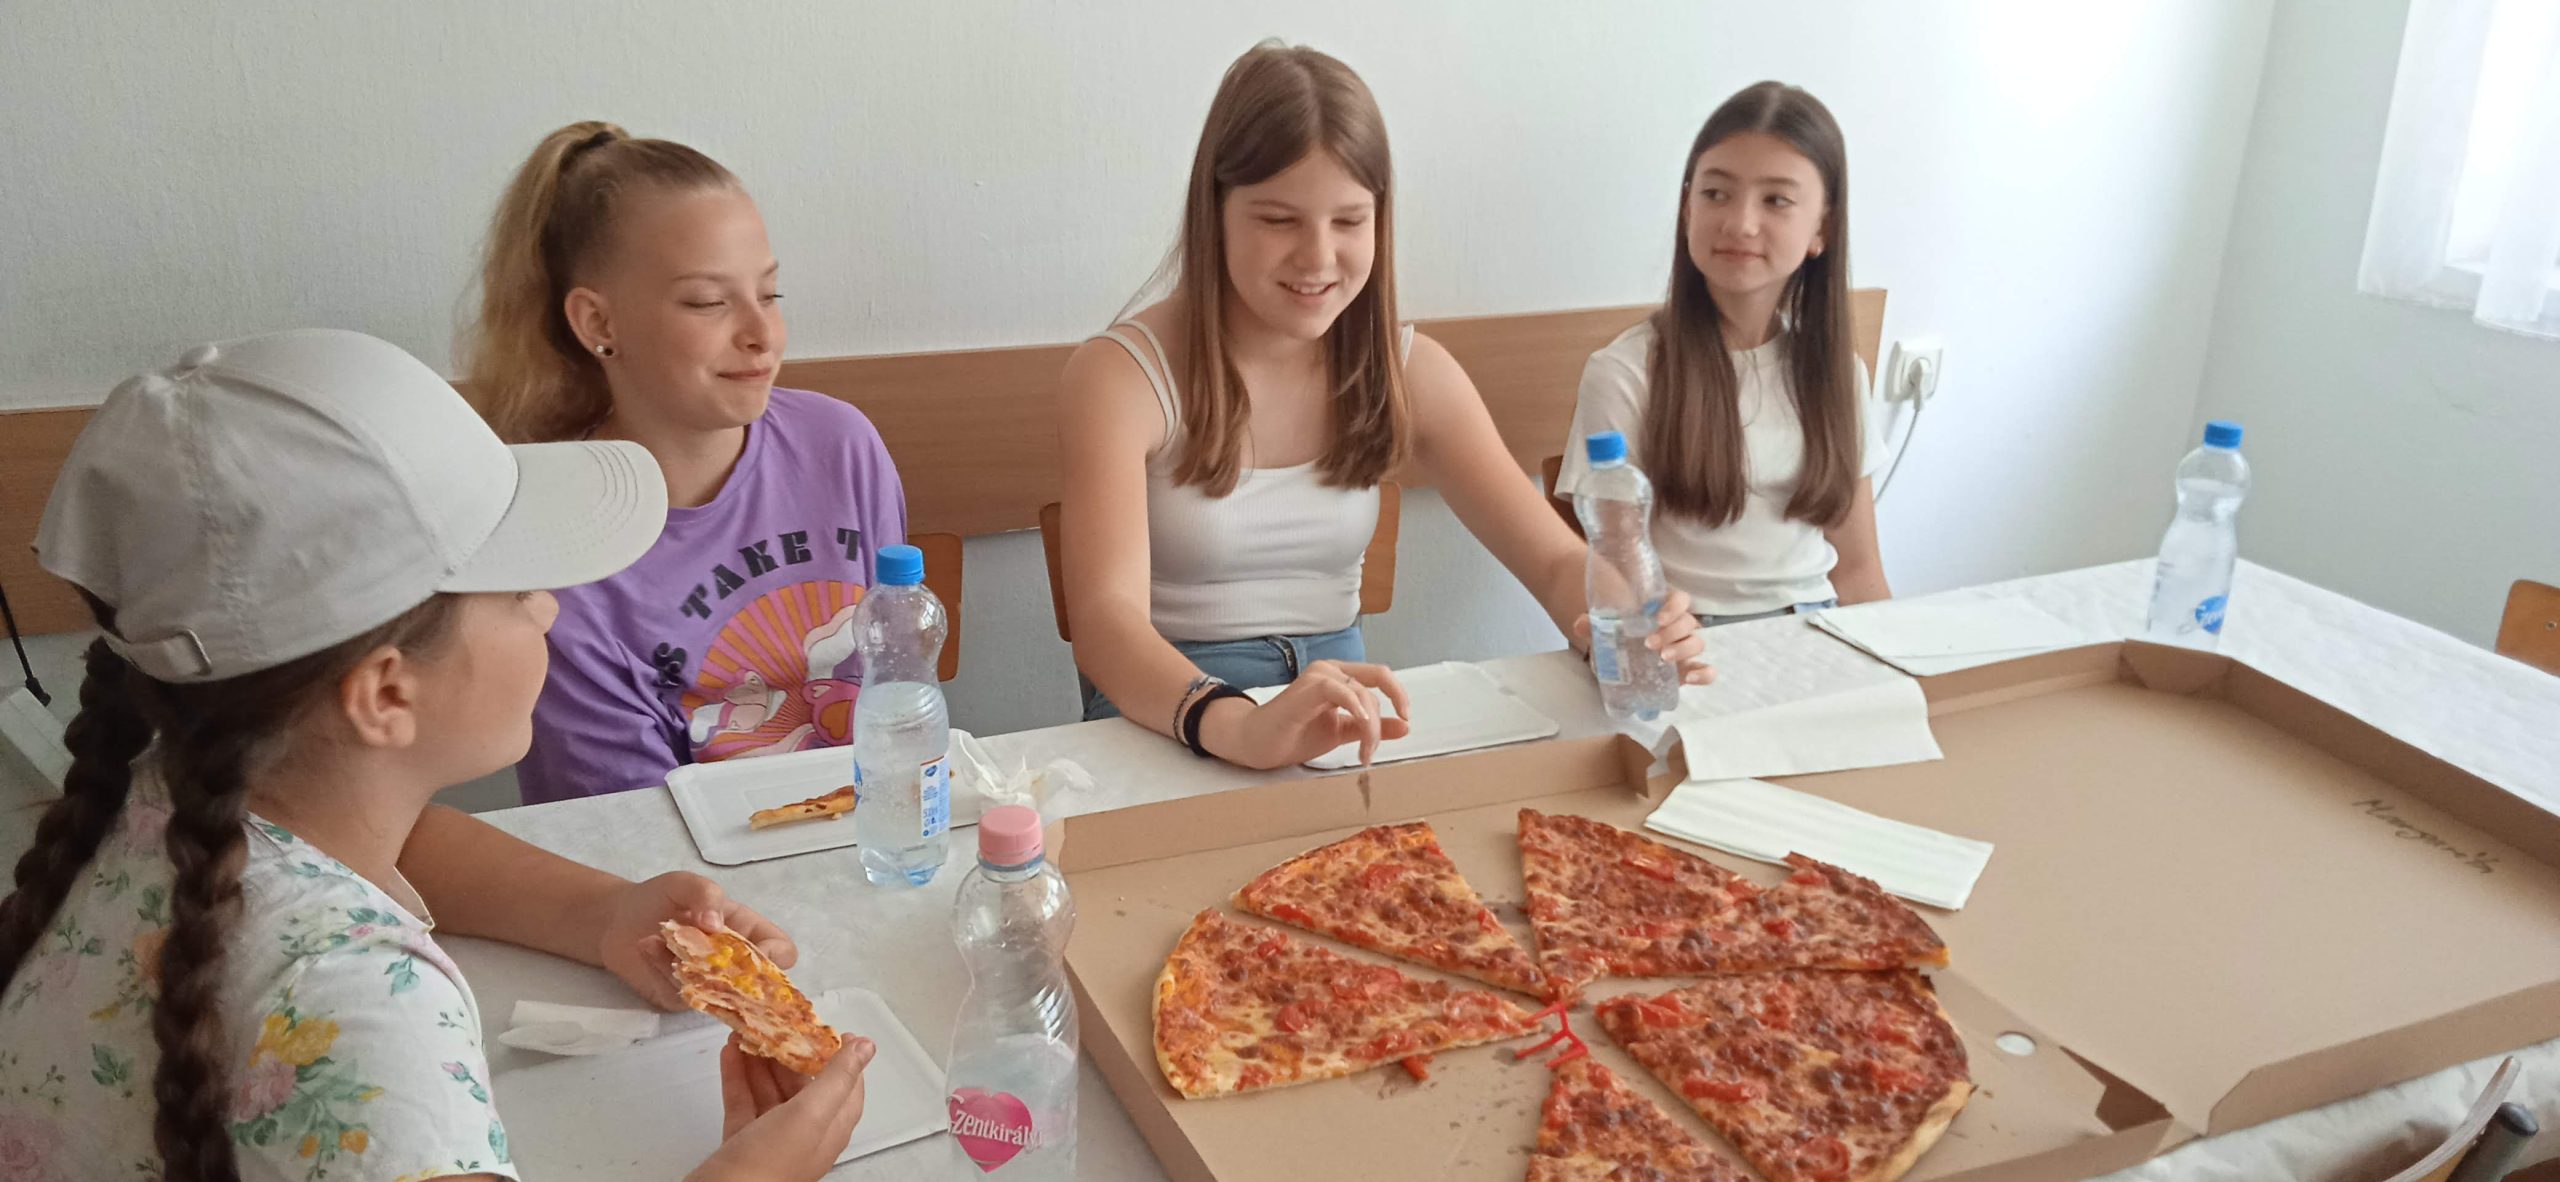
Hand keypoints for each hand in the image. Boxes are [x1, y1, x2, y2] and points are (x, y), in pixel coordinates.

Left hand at [598, 872, 797, 1010]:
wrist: (617, 920)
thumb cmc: (660, 898)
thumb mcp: (683, 883)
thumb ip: (705, 894)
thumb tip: (716, 925)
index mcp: (747, 932)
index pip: (782, 952)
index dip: (777, 957)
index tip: (756, 953)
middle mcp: (733, 963)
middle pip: (755, 984)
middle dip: (729, 970)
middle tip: (696, 950)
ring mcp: (708, 985)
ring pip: (714, 991)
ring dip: (684, 964)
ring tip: (655, 937)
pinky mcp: (680, 999)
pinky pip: (681, 994)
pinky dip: (662, 970)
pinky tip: (647, 947)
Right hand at [687, 1034, 876, 1181]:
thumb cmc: (770, 1160)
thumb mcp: (811, 1113)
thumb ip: (838, 1076)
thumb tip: (867, 1046)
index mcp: (830, 1128)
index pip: (847, 1087)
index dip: (842, 1057)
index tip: (829, 1030)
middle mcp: (805, 1134)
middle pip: (804, 1085)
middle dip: (791, 1052)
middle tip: (778, 1022)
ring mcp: (771, 1138)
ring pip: (770, 1091)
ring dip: (760, 1061)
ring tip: (747, 1031)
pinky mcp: (742, 1141)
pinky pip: (743, 1103)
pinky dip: (737, 1077)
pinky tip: (729, 1053)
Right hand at [1200, 660, 1413, 769]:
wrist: (1257, 744)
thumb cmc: (1294, 735)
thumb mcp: (1341, 733)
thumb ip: (1370, 728)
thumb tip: (1405, 726)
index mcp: (1340, 676)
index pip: (1380, 675)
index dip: (1399, 694)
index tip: (1406, 719)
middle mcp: (1331, 670)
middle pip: (1377, 680)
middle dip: (1385, 717)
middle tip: (1375, 749)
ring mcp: (1318, 676)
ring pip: (1362, 692)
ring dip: (1370, 727)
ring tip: (1362, 754)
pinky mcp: (1307, 689)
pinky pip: (1341, 690)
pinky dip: (1356, 708)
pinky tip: (1362, 728)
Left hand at [1570, 588, 1715, 687]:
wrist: (1623, 659)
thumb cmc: (1620, 637)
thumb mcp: (1605, 630)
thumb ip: (1593, 625)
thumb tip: (1581, 623)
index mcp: (1664, 611)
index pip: (1681, 599)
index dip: (1674, 606)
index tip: (1657, 618)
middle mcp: (1679, 627)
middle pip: (1689, 622)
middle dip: (1672, 632)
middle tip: (1649, 644)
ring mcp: (1684, 649)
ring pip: (1697, 643)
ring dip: (1683, 649)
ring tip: (1662, 658)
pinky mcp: (1687, 670)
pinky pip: (1706, 670)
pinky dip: (1704, 673)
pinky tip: (1691, 678)